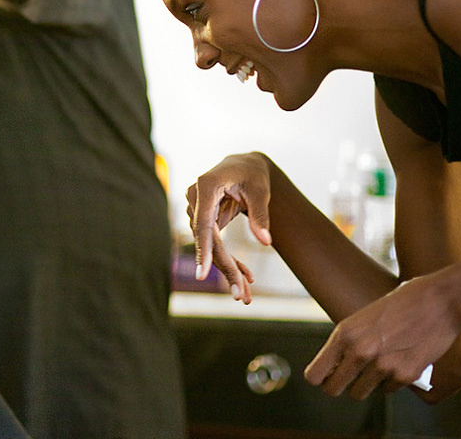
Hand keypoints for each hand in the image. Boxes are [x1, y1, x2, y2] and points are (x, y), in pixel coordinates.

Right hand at [186, 153, 272, 302]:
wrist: (244, 165)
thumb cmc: (253, 174)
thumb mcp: (261, 191)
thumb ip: (261, 215)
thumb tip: (265, 242)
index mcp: (206, 186)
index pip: (202, 222)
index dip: (203, 249)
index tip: (202, 274)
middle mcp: (195, 198)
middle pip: (207, 239)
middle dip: (224, 268)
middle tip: (240, 295)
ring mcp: (197, 209)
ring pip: (210, 246)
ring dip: (227, 268)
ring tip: (245, 292)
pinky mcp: (203, 219)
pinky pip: (214, 244)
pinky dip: (228, 260)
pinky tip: (245, 276)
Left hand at [305, 271, 460, 399]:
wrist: (439, 301)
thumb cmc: (400, 304)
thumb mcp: (362, 318)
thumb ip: (347, 341)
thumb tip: (334, 365)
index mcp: (344, 334)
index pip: (315, 374)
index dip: (321, 377)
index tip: (327, 374)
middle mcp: (359, 352)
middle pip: (333, 389)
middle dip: (339, 385)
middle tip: (348, 378)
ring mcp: (383, 366)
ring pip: (359, 393)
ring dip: (365, 384)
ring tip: (375, 366)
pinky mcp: (406, 375)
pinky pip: (388, 389)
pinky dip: (391, 381)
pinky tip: (398, 362)